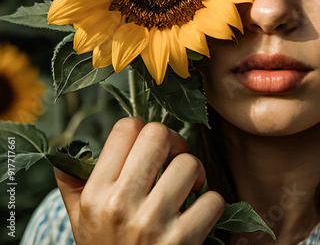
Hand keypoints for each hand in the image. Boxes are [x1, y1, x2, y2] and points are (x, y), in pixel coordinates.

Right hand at [55, 117, 224, 244]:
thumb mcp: (80, 219)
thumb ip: (73, 183)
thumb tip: (66, 150)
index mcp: (96, 193)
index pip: (127, 128)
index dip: (145, 129)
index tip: (153, 148)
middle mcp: (120, 204)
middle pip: (159, 135)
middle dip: (175, 142)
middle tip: (175, 160)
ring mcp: (151, 223)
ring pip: (189, 164)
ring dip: (196, 174)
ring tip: (188, 188)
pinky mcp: (181, 242)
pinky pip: (212, 200)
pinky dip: (211, 204)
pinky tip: (198, 215)